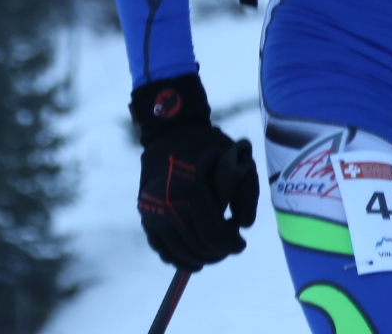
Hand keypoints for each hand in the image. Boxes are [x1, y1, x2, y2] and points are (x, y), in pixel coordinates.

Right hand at [131, 75, 258, 270]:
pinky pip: (161, 248)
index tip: (241, 244)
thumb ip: (246, 191)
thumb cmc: (207, 145)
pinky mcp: (145, 215)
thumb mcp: (236, 159)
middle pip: (197, 247)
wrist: (170, 132)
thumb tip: (244, 225)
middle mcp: (168, 205)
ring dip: (199, 259)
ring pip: (178, 253)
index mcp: (191, 192)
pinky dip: (177, 258)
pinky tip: (193, 257)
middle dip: (218, 253)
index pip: (214, 235)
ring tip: (214, 252)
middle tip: (229, 248)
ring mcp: (153, 213)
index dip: (231, 245)